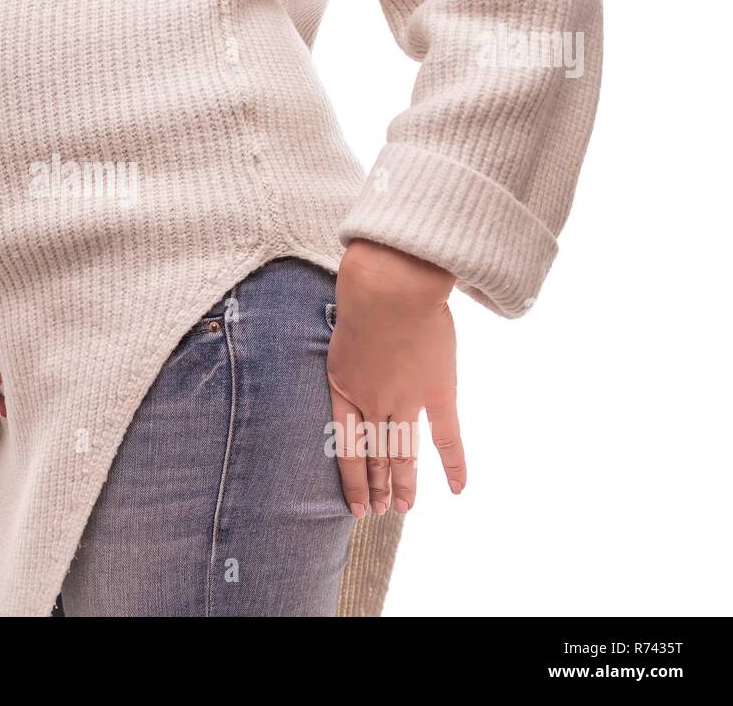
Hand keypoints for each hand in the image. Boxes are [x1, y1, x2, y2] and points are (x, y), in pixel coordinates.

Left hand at [326, 240, 465, 517]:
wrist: (389, 288)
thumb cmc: (364, 298)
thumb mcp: (343, 335)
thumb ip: (353, 360)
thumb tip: (364, 367)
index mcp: (343, 388)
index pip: (346, 447)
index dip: (354, 479)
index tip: (357, 506)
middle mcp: (372, 402)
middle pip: (376, 455)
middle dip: (378, 486)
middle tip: (380, 512)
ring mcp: (405, 401)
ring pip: (403, 453)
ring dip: (404, 483)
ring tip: (403, 508)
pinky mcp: (437, 392)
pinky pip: (447, 436)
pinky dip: (454, 463)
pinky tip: (456, 488)